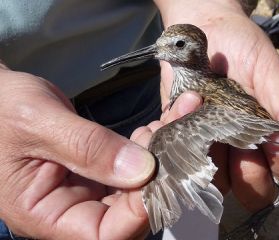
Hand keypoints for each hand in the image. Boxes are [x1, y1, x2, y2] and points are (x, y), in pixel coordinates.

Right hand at [0, 65, 157, 238]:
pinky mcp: (98, 170)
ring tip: (169, 123)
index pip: (102, 234)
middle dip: (159, 177)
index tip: (160, 172)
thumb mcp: (38, 122)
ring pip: (136, 188)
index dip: (137, 212)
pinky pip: (132, 168)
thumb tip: (142, 170)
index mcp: (45, 213)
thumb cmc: (1, 108)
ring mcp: (88, 189)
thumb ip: (87, 147)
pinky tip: (157, 126)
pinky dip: (150, 148)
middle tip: (175, 137)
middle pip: (128, 213)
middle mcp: (71, 208)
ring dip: (160, 158)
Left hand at [155, 0, 278, 211]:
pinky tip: (187, 105)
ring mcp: (216, 149)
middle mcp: (248, 151)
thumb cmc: (241, 48)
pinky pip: (182, 162)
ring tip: (204, 114)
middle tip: (237, 136)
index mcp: (275, 137)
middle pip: (258, 192)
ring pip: (220, 185)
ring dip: (212, 158)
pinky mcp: (186, 142)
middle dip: (251, 173)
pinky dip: (179, 138)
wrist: (200, 33)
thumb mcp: (268, 73)